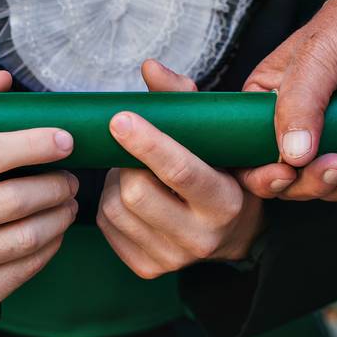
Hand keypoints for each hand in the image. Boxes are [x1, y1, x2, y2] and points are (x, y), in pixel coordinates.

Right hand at [0, 72, 78, 321]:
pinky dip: (52, 246)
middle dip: (55, 185)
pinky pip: (28, 268)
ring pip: (27, 236)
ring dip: (60, 215)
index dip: (33, 143)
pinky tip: (54, 231)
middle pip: (14, 199)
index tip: (66, 139)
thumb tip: (2, 79)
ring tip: (68, 202)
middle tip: (70, 178)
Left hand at [96, 61, 263, 278]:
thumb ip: (184, 100)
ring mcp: (172, 259)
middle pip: (136, 192)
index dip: (147, 143)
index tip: (120, 118)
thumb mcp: (214, 138)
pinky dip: (109, 204)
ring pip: (114, 208)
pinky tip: (131, 198)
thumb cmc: (220, 172)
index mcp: (224, 202)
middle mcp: (201, 238)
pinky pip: (105, 226)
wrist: (230, 234)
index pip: (180, 171)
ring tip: (136, 174)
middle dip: (127, 164)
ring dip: (115, 182)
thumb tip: (149, 67)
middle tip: (134, 151)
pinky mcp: (147, 268)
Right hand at [239, 0, 336, 199]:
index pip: (247, 151)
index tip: (283, 174)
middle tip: (335, 166)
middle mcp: (293, 123)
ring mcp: (329, 134)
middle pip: (288, 177)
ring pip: (326, 182)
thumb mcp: (316, 58)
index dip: (260, 173)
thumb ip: (299, 107)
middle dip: (312, 181)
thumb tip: (292, 156)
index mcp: (265, 102)